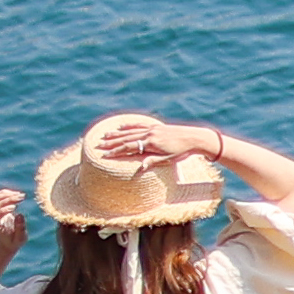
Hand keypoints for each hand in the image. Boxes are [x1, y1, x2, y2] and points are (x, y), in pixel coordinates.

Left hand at [0, 186, 28, 242]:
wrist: (7, 242)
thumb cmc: (14, 241)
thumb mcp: (20, 239)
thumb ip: (20, 229)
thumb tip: (20, 214)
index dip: (4, 209)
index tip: (15, 207)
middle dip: (8, 199)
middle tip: (22, 197)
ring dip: (7, 194)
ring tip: (20, 195)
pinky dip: (6, 193)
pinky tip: (16, 194)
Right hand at [88, 115, 203, 174]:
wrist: (195, 138)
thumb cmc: (182, 152)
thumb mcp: (168, 159)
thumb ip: (153, 162)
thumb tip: (139, 168)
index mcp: (151, 143)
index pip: (129, 147)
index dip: (116, 151)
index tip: (104, 154)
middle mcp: (150, 134)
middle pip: (127, 138)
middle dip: (112, 142)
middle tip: (99, 145)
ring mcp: (152, 129)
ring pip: (131, 131)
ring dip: (117, 133)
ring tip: (105, 135)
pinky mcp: (156, 126)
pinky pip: (140, 125)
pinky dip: (129, 125)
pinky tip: (121, 126)